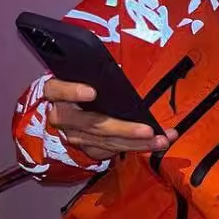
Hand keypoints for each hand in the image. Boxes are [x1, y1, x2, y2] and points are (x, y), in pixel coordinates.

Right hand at [44, 80, 177, 160]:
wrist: (63, 110)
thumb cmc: (79, 85)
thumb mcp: (82, 73)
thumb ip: (97, 71)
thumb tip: (125, 68)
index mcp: (56, 92)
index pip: (58, 90)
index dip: (72, 91)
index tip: (92, 92)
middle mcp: (62, 117)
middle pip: (92, 124)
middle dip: (124, 129)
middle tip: (148, 130)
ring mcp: (73, 136)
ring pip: (107, 142)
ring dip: (137, 142)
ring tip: (162, 139)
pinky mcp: (86, 149)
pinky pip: (112, 150)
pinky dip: (137, 147)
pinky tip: (156, 143)